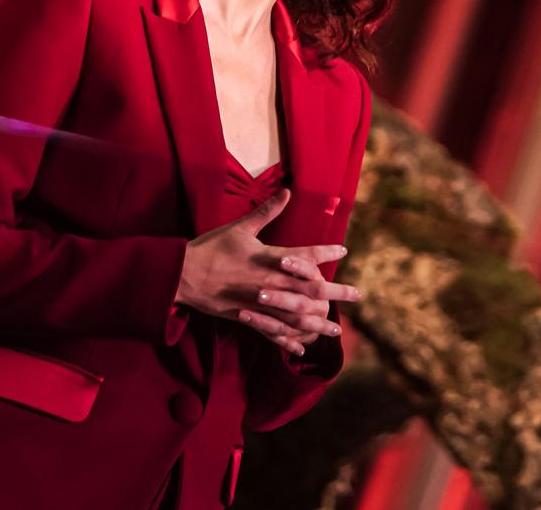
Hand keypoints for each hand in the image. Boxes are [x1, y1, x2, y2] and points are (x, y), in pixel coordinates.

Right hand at [174, 188, 361, 356]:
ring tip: (337, 329)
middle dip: (335, 292)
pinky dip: (287, 341)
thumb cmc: (211, 248)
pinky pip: (271, 332)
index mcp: (269, 258)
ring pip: (295, 315)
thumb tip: (288, 192)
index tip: (345, 250)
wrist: (182, 275)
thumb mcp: (239, 227)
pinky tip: (301, 349)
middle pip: (309, 289)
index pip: (305, 255)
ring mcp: (259, 302)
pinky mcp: (246, 317)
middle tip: (358, 295)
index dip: (326, 251)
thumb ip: (266, 212)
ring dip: (318, 322)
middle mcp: (269, 282)